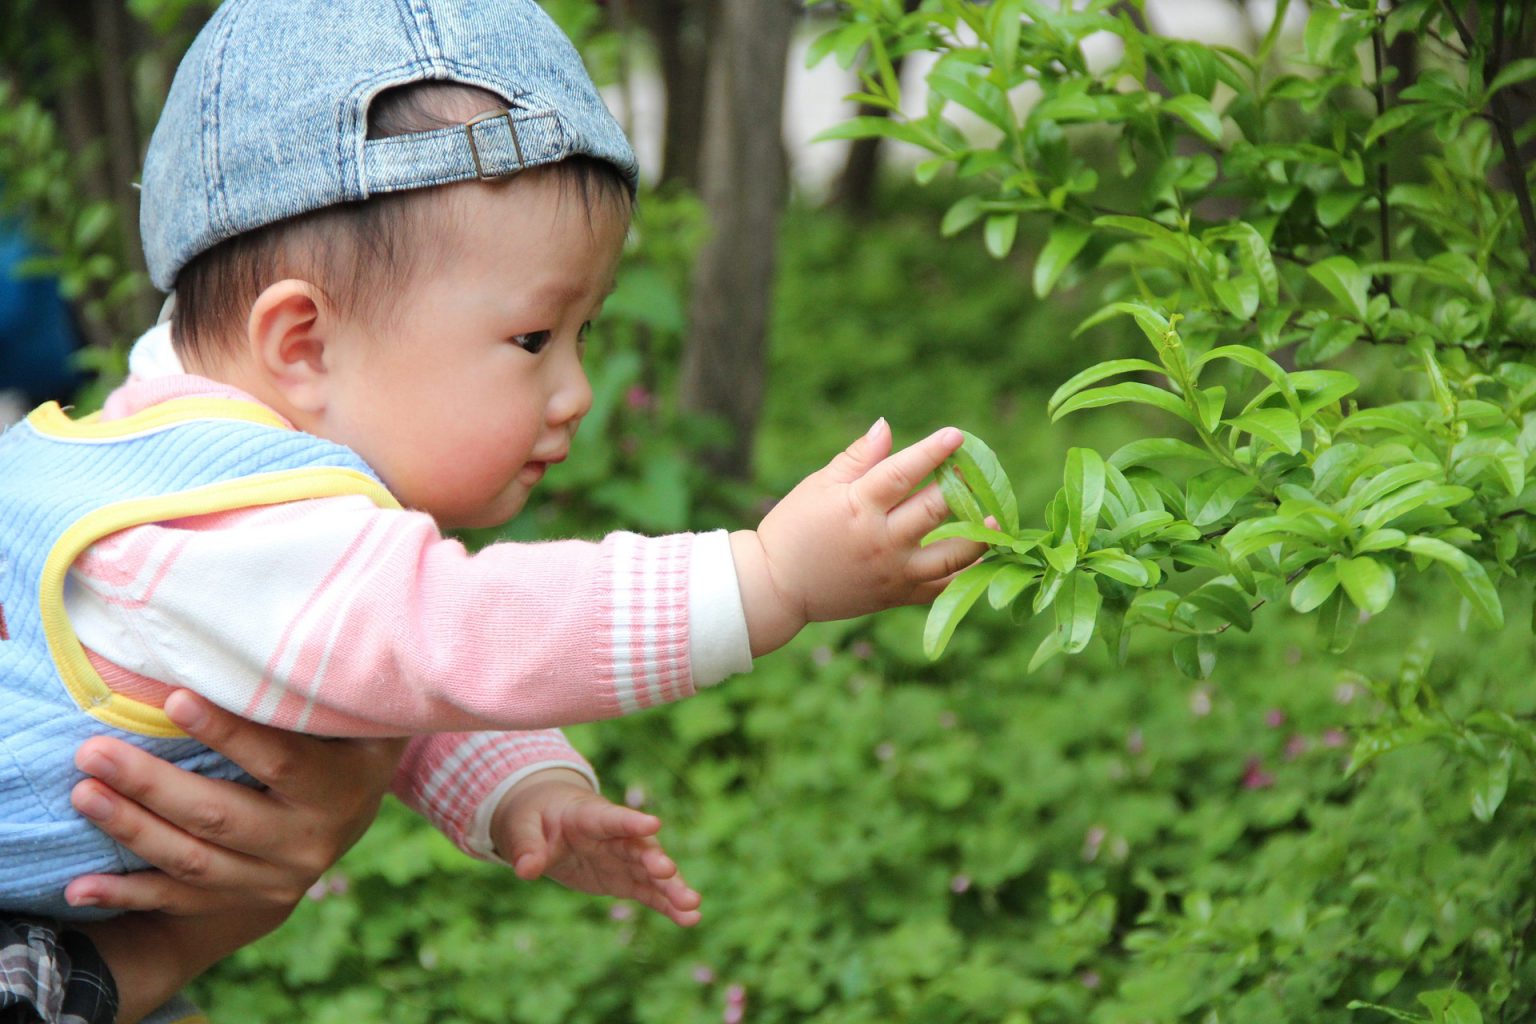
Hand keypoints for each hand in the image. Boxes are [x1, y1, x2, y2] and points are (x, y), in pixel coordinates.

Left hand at [65, 689, 404, 913]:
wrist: (351, 812)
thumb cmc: (346, 737)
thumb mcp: (358, 712)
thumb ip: (327, 682)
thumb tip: (290, 623)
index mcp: (341, 789)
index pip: (281, 762)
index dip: (229, 734)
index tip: (174, 699)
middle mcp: (310, 841)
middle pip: (220, 816)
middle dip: (151, 786)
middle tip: (94, 752)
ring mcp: (276, 878)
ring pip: (193, 861)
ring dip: (131, 828)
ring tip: (82, 793)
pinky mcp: (246, 902)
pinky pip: (180, 902)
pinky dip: (127, 896)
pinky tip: (78, 888)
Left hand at [490, 768, 701, 926]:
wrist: (547, 820)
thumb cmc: (534, 818)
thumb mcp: (521, 828)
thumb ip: (526, 848)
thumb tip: (526, 871)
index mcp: (590, 816)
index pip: (612, 818)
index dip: (632, 821)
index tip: (653, 824)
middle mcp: (615, 836)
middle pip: (639, 847)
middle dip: (654, 859)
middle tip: (668, 871)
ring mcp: (623, 858)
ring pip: (652, 874)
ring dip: (672, 889)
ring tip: (694, 908)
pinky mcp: (624, 879)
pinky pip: (649, 894)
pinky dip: (667, 906)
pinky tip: (689, 920)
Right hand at [731, 418, 985, 655]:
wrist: (775, 587)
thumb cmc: (794, 529)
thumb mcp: (819, 486)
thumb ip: (858, 458)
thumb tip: (886, 426)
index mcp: (858, 507)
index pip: (904, 473)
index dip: (933, 452)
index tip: (957, 435)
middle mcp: (881, 541)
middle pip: (935, 510)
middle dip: (960, 485)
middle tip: (974, 469)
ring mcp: (893, 572)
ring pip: (951, 554)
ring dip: (979, 533)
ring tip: (994, 515)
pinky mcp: (897, 596)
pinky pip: (942, 587)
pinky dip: (965, 572)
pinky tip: (981, 553)